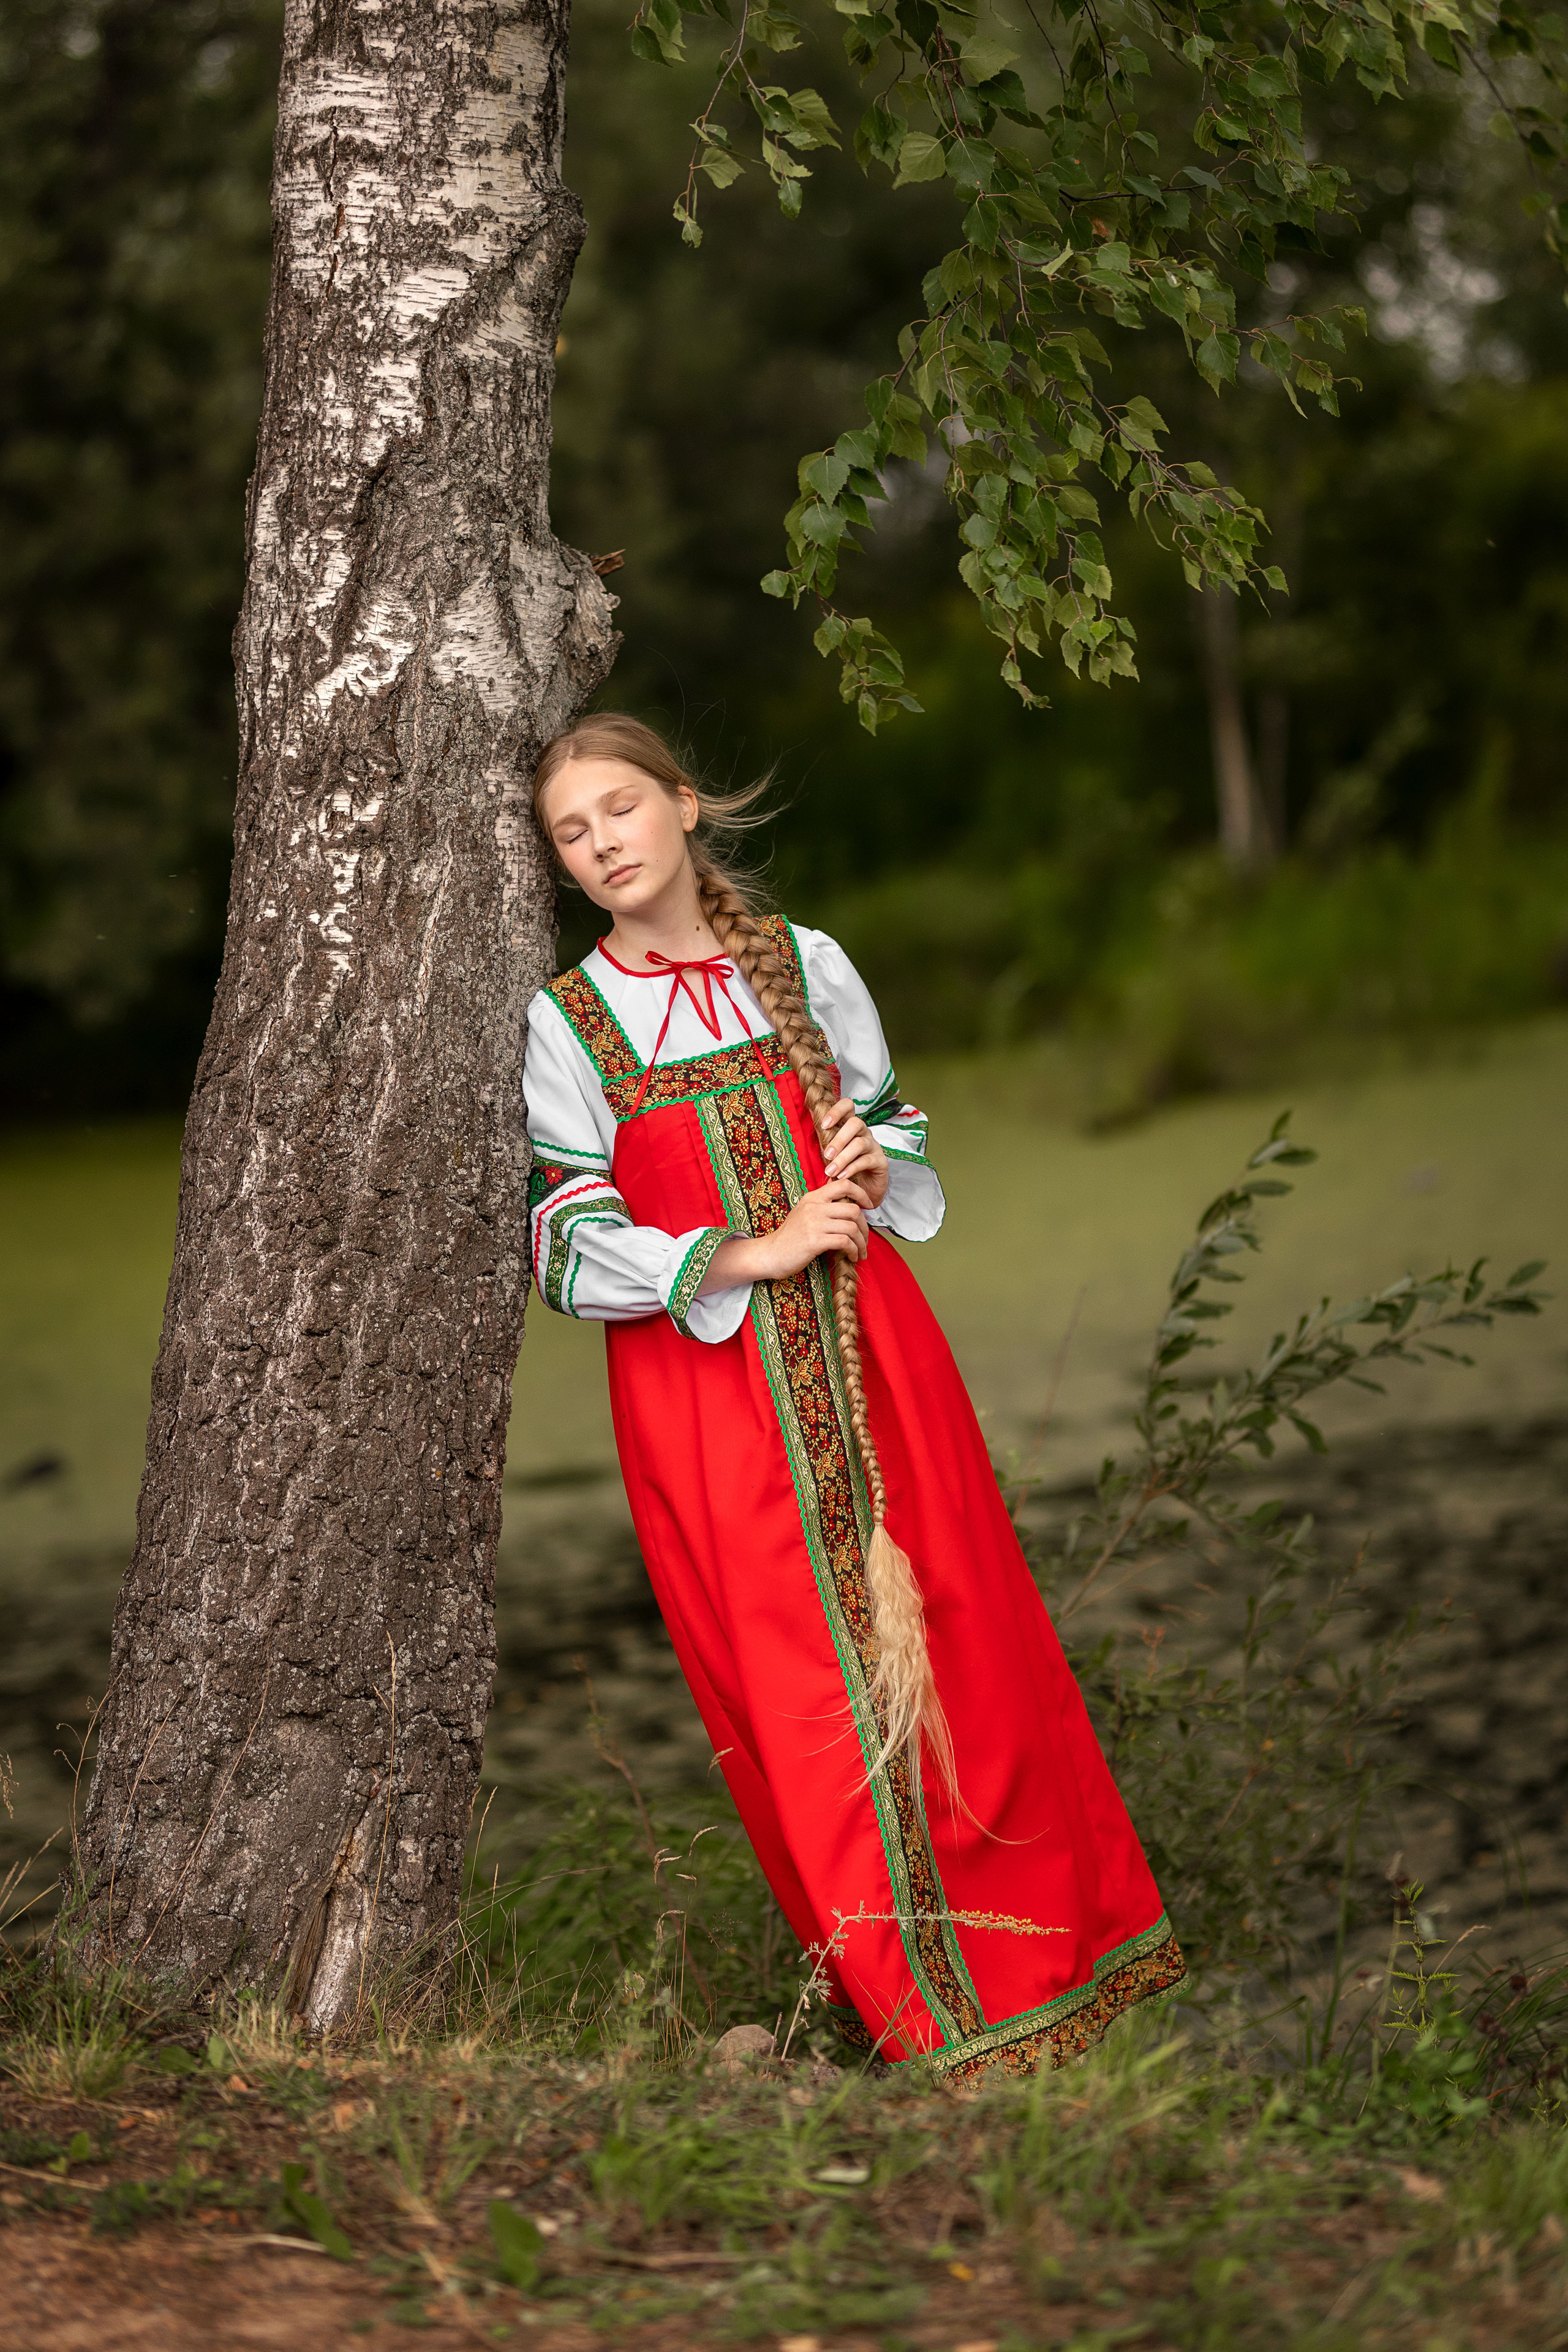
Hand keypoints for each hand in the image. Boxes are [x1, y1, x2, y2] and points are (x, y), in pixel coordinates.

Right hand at [698, 1179, 870, 1294]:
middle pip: (853, 1209)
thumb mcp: (804, 1213)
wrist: (770, 1254)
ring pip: (852, 1227)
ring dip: (861, 1242)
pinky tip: (852, 1256)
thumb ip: (823, 1206)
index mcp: (813, 1197)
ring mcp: (814, 1223)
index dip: (862, 1194)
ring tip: (860, 1251)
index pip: (844, 1184)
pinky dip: (853, 1250)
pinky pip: (844, 1242)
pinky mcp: (814, 1241)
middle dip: (865, 1226)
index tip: (869, 1207)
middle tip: (865, 1238)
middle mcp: (814, 1207)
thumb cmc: (790, 1237)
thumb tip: (849, 1204)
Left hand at [820, 1098, 888, 1209]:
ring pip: (860, 1143)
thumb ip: (823, 1138)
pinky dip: (852, 1168)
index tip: (823, 1125)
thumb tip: (808, 1122)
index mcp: (850, 1126)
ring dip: (842, 1157)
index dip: (836, 1111)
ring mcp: (873, 1146)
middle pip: (855, 1123)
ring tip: (830, 1171)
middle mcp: (864, 1132)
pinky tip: (842, 1176)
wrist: (863, 1189)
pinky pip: (866, 1160)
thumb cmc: (844, 1167)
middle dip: (839, 1139)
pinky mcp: (880, 1161)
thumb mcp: (831, 1152)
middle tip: (826, 1155)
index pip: (848, 1106)